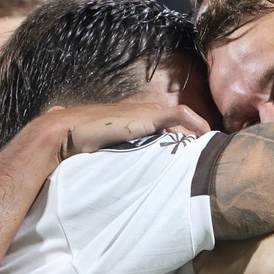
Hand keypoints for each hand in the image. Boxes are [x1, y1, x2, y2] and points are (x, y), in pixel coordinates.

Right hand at [36, 102, 211, 161]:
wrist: (66, 131)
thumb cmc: (77, 142)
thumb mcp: (98, 151)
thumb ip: (103, 153)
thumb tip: (91, 161)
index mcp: (131, 119)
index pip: (161, 125)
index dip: (176, 139)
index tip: (187, 155)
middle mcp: (141, 112)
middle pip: (174, 122)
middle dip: (190, 138)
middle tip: (202, 156)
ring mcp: (146, 111)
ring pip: (181, 118)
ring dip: (195, 133)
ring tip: (206, 151)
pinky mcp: (149, 115)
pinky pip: (181, 114)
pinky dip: (196, 124)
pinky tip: (205, 137)